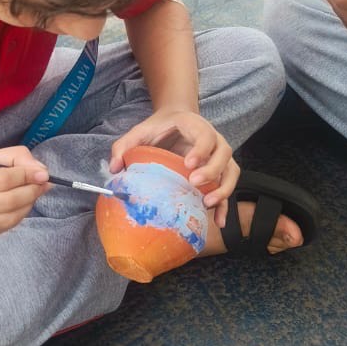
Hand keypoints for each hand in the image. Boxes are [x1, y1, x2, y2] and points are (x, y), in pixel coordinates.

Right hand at [0, 145, 49, 239]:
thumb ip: (13, 158)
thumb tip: (42, 171)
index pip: (2, 180)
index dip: (26, 176)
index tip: (41, 173)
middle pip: (8, 201)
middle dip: (32, 191)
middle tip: (42, 183)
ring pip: (9, 219)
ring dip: (28, 205)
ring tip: (33, 193)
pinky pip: (3, 229)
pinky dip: (18, 217)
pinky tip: (20, 206)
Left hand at [110, 109, 239, 221]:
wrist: (175, 124)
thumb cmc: (159, 128)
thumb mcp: (140, 132)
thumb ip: (124, 146)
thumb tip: (114, 169)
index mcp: (196, 126)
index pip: (206, 135)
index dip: (201, 149)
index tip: (188, 163)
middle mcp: (214, 140)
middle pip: (224, 153)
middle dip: (211, 170)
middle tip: (194, 183)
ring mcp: (219, 157)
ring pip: (231, 171)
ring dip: (222, 188)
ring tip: (207, 203)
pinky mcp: (220, 172)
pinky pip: (228, 187)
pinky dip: (225, 206)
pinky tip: (218, 221)